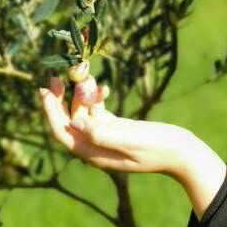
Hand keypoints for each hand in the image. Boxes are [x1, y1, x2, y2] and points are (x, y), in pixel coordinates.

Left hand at [38, 75, 192, 174]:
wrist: (181, 152)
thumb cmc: (157, 148)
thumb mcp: (129, 140)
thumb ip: (101, 133)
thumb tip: (74, 123)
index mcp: (95, 153)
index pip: (63, 132)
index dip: (50, 112)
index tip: (44, 90)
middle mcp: (96, 146)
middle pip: (69, 122)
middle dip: (60, 100)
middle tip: (55, 76)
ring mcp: (107, 137)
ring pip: (84, 114)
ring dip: (81, 94)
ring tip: (85, 74)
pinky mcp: (118, 128)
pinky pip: (99, 111)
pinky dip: (98, 98)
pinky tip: (104, 87)